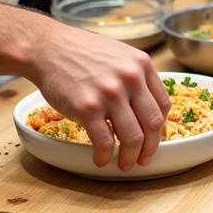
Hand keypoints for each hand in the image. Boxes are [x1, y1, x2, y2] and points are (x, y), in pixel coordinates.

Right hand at [29, 25, 170, 170]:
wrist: (49, 48)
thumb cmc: (83, 52)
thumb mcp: (120, 55)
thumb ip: (136, 76)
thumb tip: (147, 108)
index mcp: (142, 64)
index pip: (164, 105)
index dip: (161, 128)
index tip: (153, 138)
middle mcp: (131, 78)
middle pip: (153, 124)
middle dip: (150, 148)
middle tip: (143, 159)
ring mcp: (110, 94)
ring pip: (133, 138)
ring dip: (130, 157)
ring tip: (123, 164)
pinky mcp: (88, 108)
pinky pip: (105, 142)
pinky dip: (104, 157)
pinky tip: (100, 159)